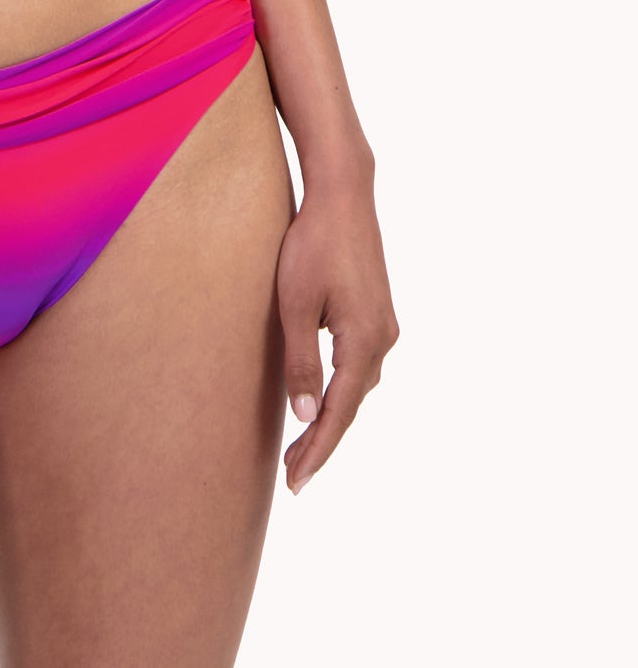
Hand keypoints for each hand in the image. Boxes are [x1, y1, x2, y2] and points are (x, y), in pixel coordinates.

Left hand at [275, 170, 398, 494]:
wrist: (343, 194)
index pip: (339, 412)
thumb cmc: (311, 243)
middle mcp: (383, 339)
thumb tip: (303, 415)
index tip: (298, 483)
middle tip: (293, 475)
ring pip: (357, 385)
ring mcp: (384, 326)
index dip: (318, 450)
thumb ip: (300, 360)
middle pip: (351, 404)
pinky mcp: (377, 313)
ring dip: (332, 414)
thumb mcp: (294, 302)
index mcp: (364, 341)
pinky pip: (359, 363)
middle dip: (322, 440)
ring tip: (300, 442)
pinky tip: (321, 396)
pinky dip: (341, 388)